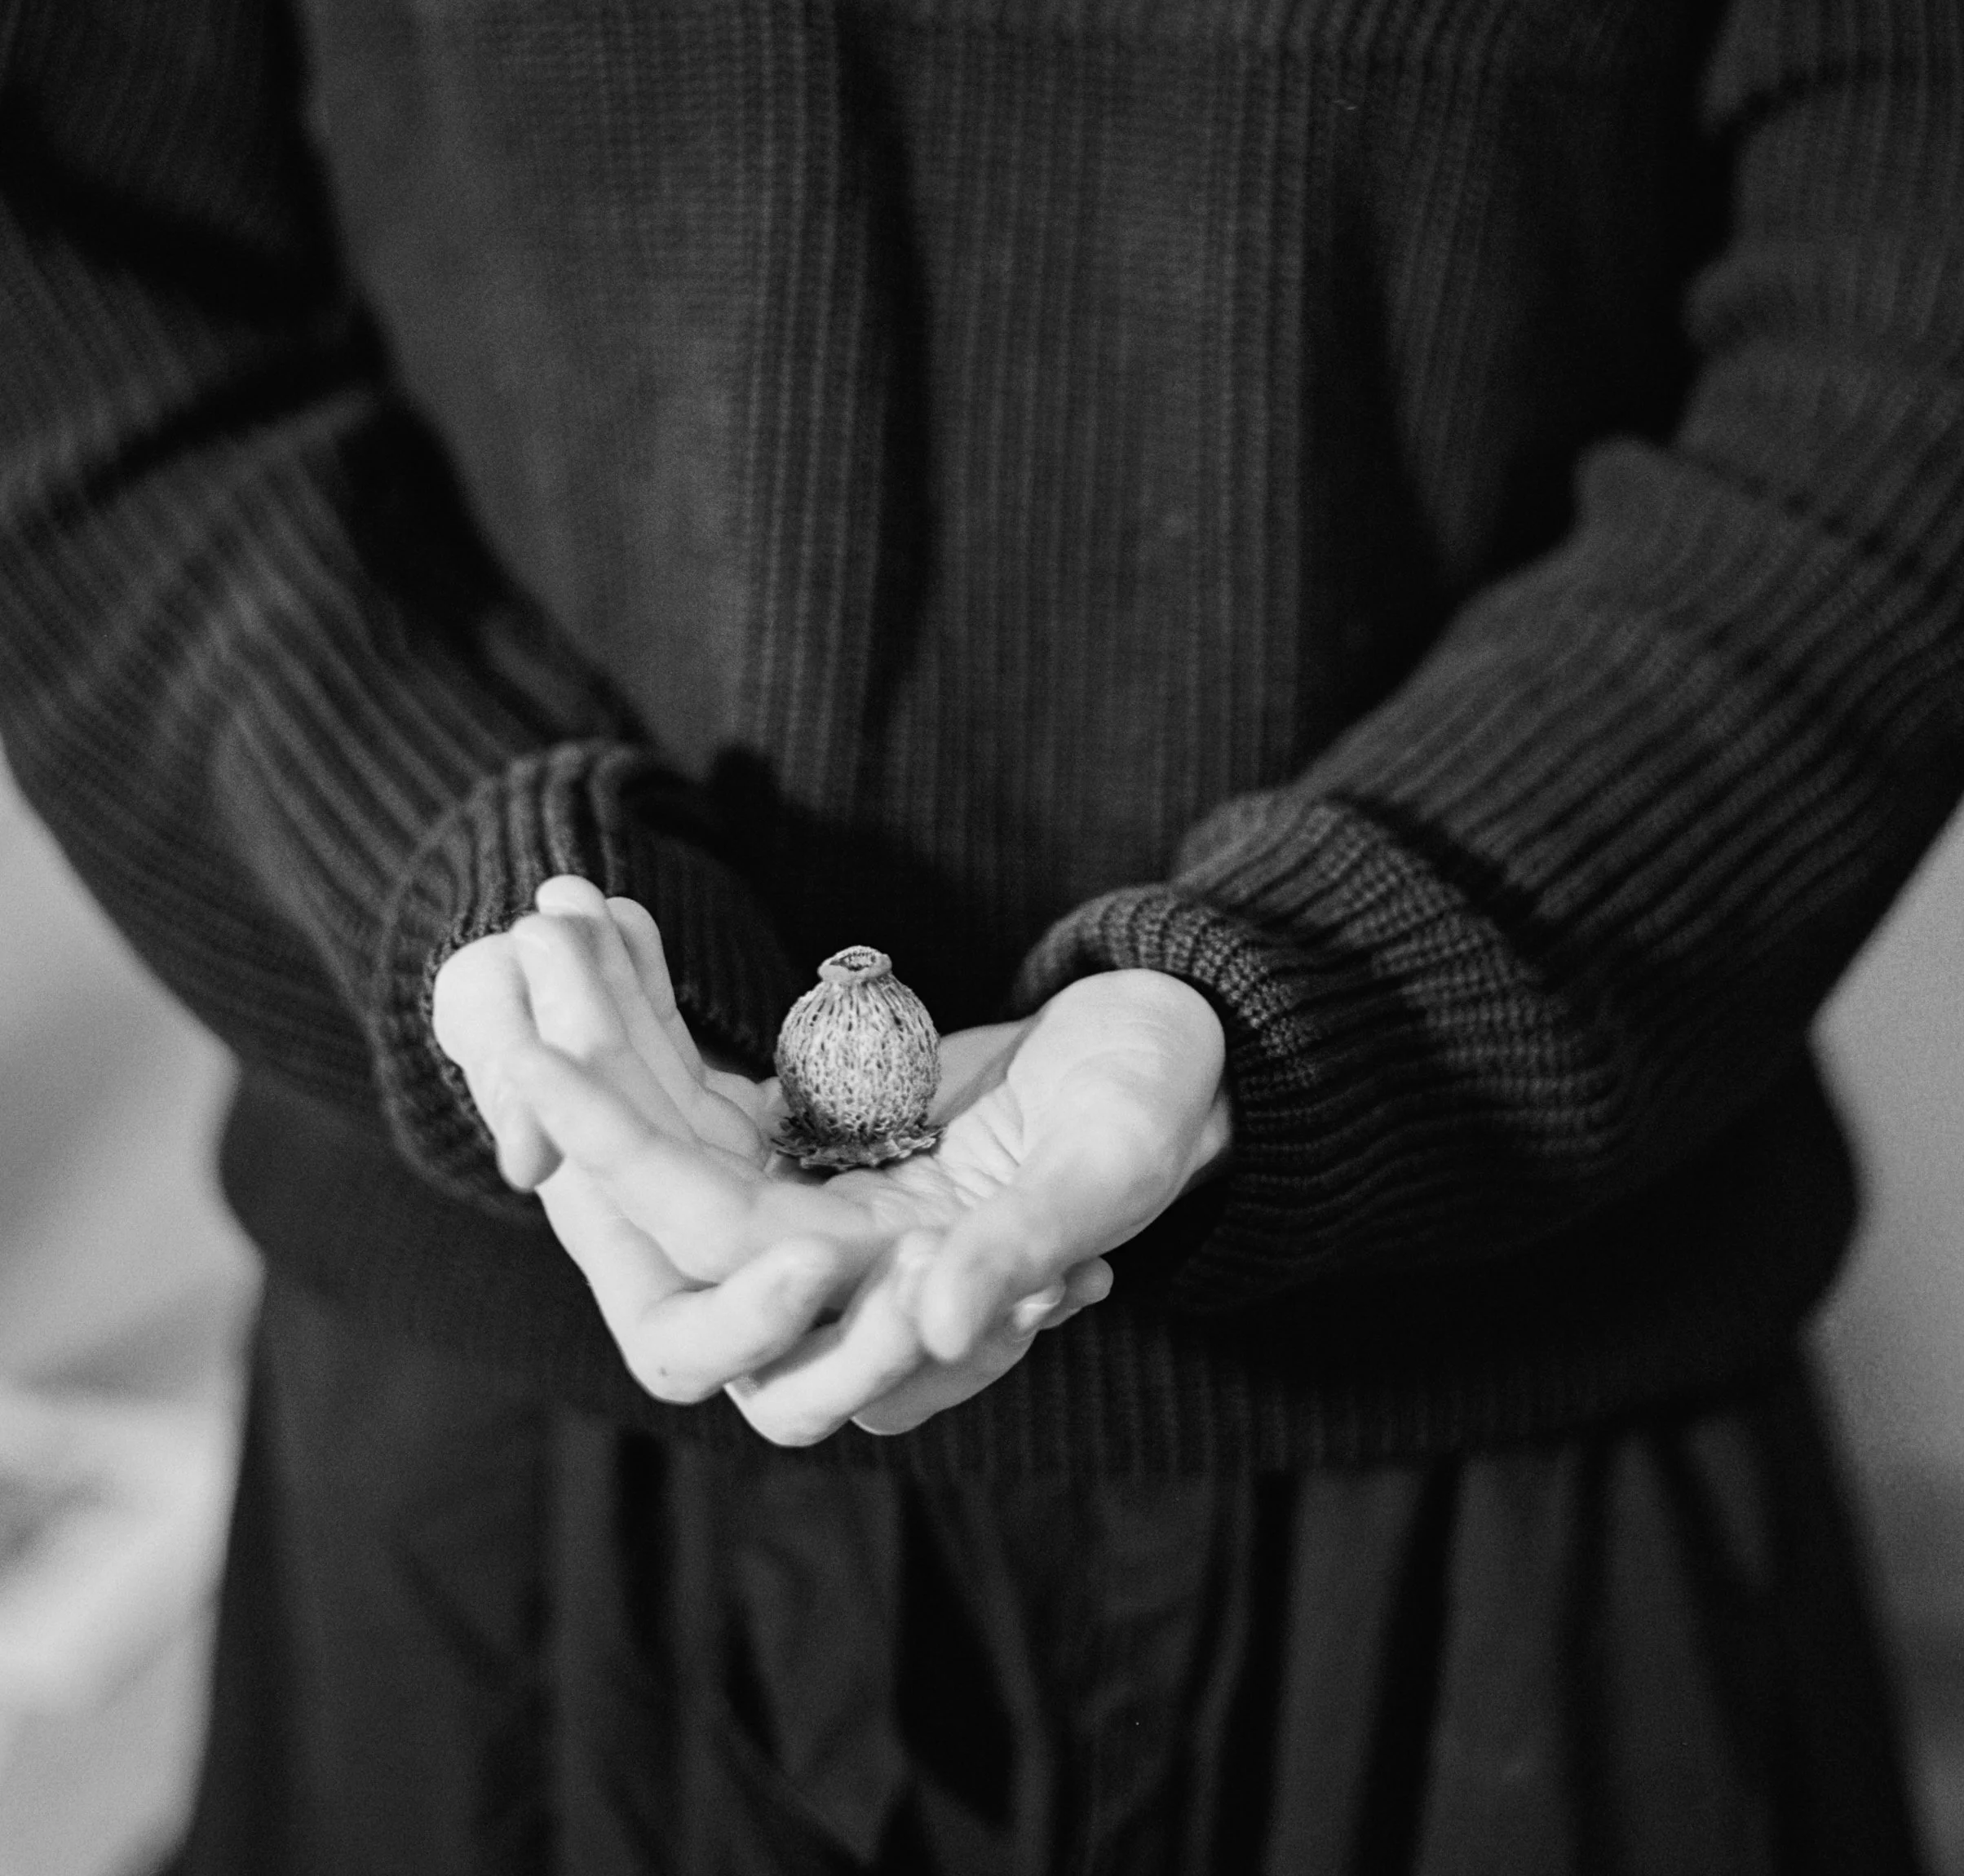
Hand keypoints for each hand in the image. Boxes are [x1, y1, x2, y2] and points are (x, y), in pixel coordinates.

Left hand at [486, 884, 1230, 1443]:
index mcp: (889, 1301)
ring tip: (560, 903)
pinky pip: (699, 1079)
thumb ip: (1026, 1241)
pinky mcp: (808, 1132)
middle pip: (657, 1189)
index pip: (713, 1248)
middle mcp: (827, 1270)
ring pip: (666, 1122)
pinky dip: (654, 1005)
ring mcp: (809, 1196)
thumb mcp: (1112, 1159)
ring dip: (607, 1021)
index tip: (539, 1054)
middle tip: (531, 944)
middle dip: (588, 1071)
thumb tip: (937, 1322)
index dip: (621, 1153)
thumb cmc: (1166, 1107)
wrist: (1185, 1046)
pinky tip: (613, 920)